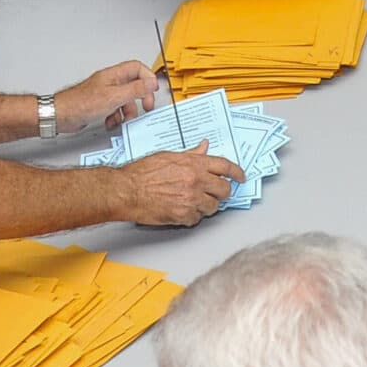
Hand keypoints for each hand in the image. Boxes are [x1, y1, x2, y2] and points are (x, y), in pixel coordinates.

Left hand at [56, 60, 159, 132]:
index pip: (137, 68)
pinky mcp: (101, 105)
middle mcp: (111, 82)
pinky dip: (117, 117)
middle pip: (134, 85)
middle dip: (141, 98)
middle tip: (145, 106)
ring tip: (124, 119)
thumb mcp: (114, 97)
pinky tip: (112, 122)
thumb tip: (151, 82)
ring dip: (128, 111)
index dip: (148, 77)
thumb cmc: (80, 103)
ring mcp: (106, 93)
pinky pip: (116, 109)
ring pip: (126, 100)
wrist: (62, 115)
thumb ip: (135, 89)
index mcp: (114, 75)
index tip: (153, 90)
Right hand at [115, 142, 242, 226]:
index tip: (240, 177)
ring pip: (213, 207)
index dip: (237, 172)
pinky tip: (181, 210)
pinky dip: (191, 216)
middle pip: (224, 190)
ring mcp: (191, 199)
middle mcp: (196, 180)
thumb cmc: (141, 173)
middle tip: (216, 194)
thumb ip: (190, 154)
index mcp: (194, 164)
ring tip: (192, 202)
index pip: (225, 166)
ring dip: (206, 206)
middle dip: (222, 192)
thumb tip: (204, 148)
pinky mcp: (183, 215)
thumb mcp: (168, 156)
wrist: (126, 191)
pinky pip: (197, 219)